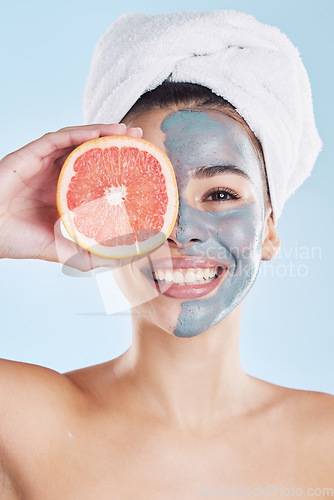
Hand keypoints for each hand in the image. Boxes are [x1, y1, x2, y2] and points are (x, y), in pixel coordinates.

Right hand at [0, 123, 142, 270]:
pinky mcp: (32, 154)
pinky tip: (101, 132)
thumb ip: (92, 252)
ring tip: (127, 131)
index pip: (97, 173)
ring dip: (103, 132)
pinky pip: (59, 138)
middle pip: (91, 152)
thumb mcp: (65, 250)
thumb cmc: (20, 241)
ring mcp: (45, 162)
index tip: (143, 164)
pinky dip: (81, 133)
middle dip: (117, 144)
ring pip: (78, 140)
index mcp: (67, 193)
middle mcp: (58, 174)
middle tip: (140, 138)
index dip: (119, 167)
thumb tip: (126, 258)